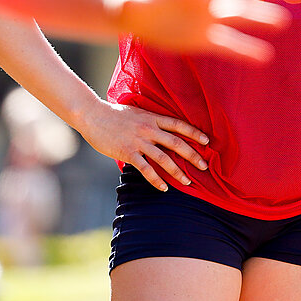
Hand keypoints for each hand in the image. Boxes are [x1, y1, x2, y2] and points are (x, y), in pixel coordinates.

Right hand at [77, 98, 207, 190]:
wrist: (92, 115)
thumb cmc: (114, 114)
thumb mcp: (136, 112)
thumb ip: (150, 120)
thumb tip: (160, 128)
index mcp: (152, 117)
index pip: (178, 124)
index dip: (194, 133)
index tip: (207, 141)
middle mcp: (149, 129)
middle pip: (177, 143)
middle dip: (193, 156)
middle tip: (204, 166)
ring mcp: (139, 141)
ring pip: (164, 159)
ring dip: (178, 172)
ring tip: (187, 182)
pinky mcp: (128, 152)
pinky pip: (146, 169)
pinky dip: (156, 180)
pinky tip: (164, 188)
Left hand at [118, 0, 289, 62]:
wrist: (137, 15)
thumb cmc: (141, 2)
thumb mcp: (138, 1)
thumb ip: (141, 2)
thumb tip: (135, 2)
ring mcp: (210, 19)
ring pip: (239, 16)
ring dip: (260, 19)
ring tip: (284, 22)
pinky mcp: (206, 40)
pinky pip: (229, 46)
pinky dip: (246, 51)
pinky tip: (264, 58)